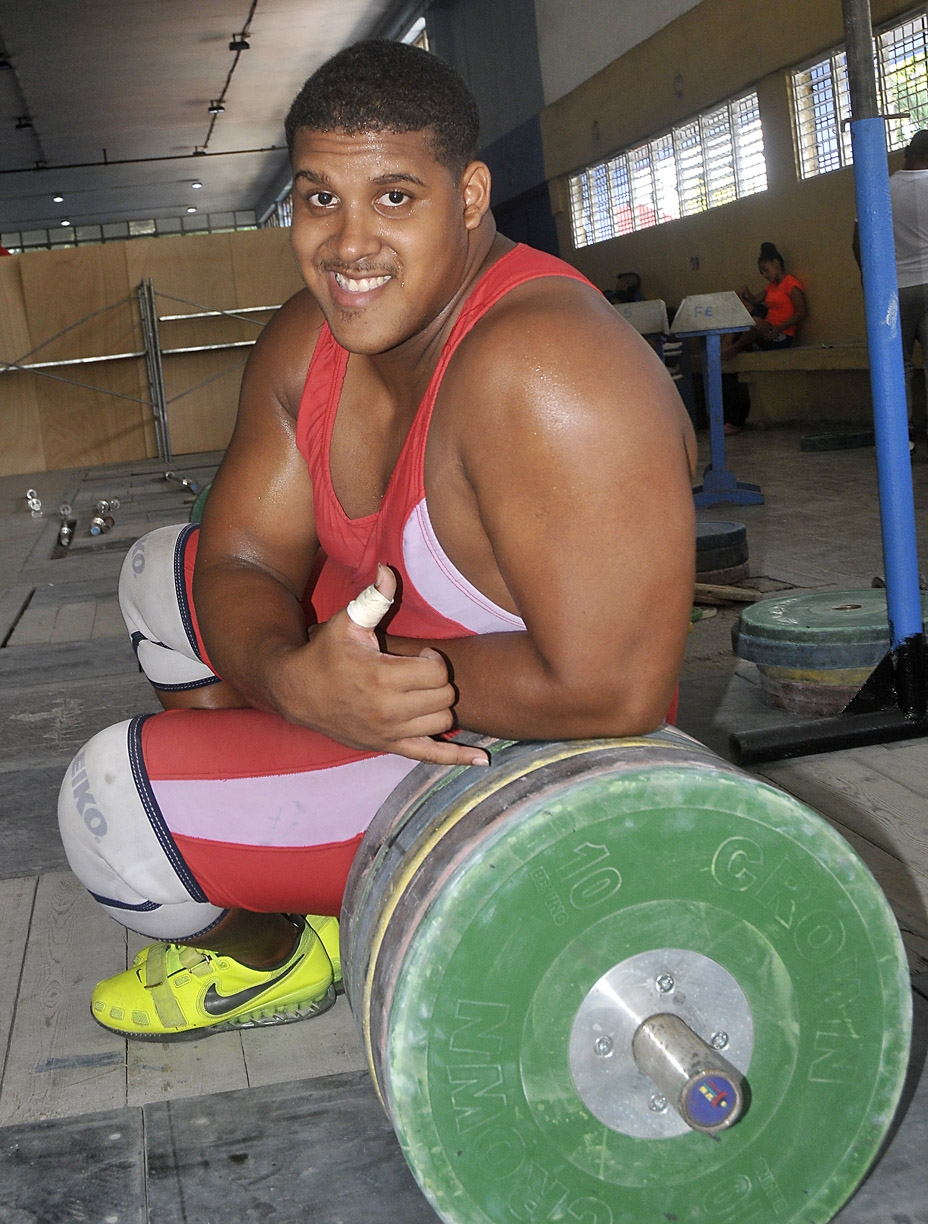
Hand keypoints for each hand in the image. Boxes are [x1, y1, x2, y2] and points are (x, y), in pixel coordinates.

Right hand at [274, 566, 488, 766]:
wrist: (297, 692)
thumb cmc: (325, 653)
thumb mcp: (347, 622)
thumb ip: (374, 598)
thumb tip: (388, 570)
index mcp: (382, 677)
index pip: (437, 672)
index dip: (434, 660)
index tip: (419, 656)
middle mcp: (388, 710)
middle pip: (445, 697)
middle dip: (438, 681)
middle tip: (418, 673)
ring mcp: (389, 733)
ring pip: (442, 722)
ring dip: (439, 705)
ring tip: (422, 693)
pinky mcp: (388, 746)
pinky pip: (430, 757)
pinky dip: (456, 758)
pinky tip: (481, 761)